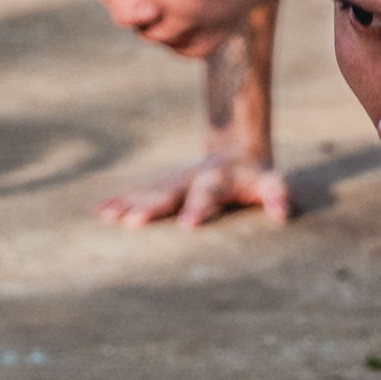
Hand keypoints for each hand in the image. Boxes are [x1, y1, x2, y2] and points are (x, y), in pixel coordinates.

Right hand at [98, 155, 297, 229]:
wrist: (236, 153)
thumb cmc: (256, 178)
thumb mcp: (272, 183)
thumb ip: (277, 196)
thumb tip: (282, 214)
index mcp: (218, 179)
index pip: (208, 194)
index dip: (198, 208)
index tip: (186, 226)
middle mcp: (190, 177)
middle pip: (168, 191)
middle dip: (150, 207)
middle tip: (131, 223)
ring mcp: (172, 178)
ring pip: (147, 190)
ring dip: (127, 203)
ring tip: (107, 217)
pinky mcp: (161, 182)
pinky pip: (136, 189)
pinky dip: (118, 199)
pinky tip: (98, 211)